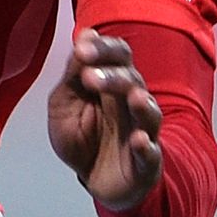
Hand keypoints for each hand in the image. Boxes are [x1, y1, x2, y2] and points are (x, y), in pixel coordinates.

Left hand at [46, 28, 164, 211]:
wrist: (94, 180)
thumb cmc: (83, 137)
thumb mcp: (65, 103)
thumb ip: (74, 73)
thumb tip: (84, 35)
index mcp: (113, 84)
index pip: (119, 56)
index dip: (104, 49)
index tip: (82, 48)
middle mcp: (132, 103)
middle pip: (133, 81)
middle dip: (114, 76)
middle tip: (89, 76)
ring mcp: (142, 131)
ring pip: (150, 113)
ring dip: (143, 104)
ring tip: (134, 97)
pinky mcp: (146, 162)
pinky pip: (151, 153)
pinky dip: (146, 147)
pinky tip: (139, 140)